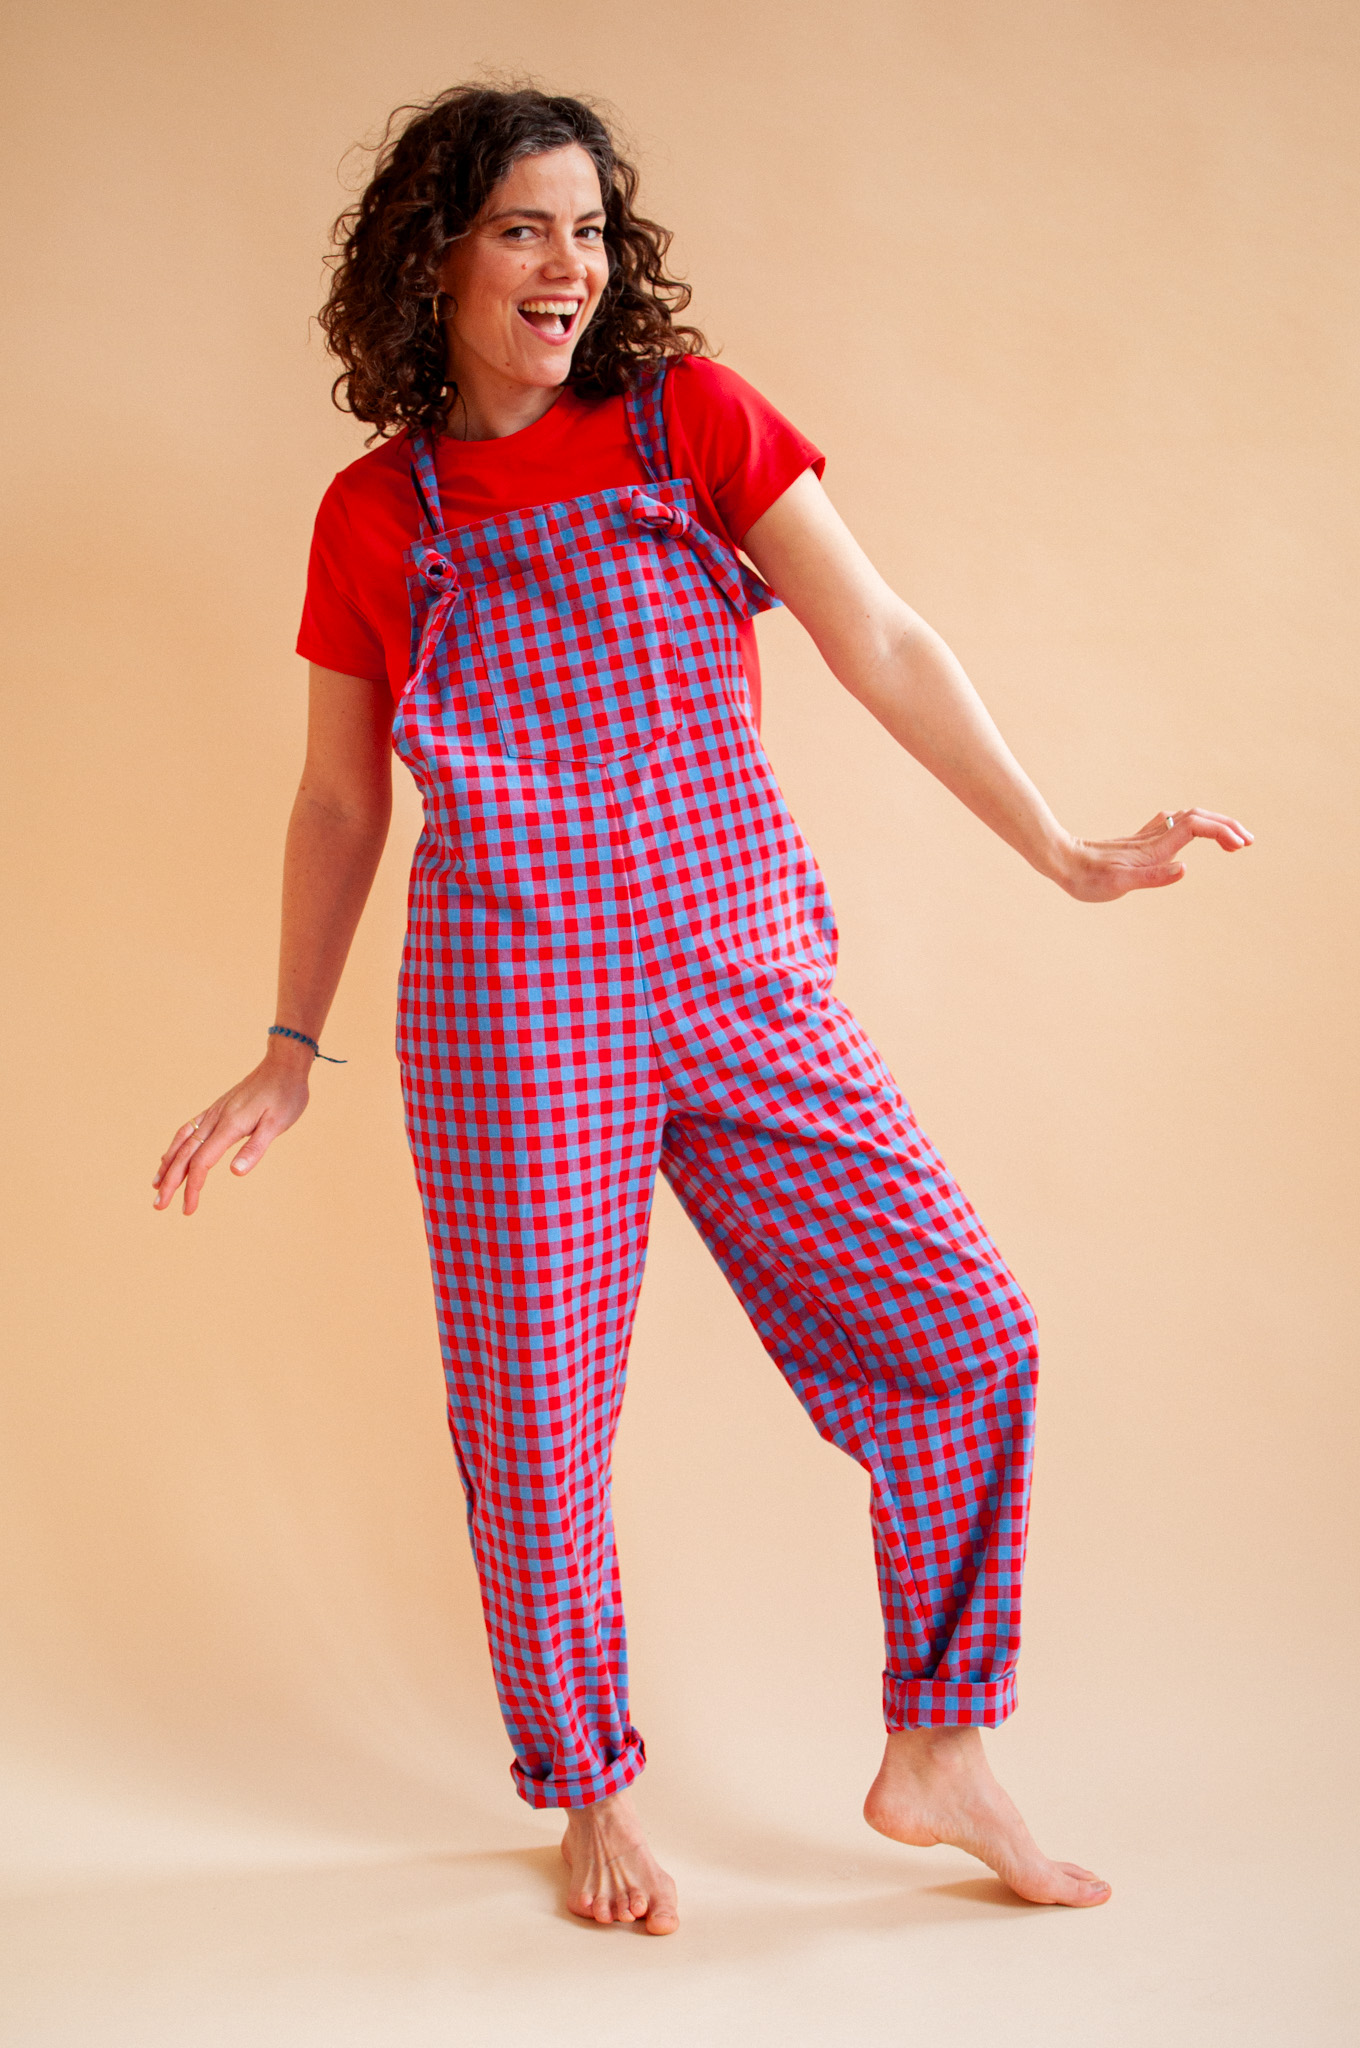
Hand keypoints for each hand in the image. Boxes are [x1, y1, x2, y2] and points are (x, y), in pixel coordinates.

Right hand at [152, 1043, 312, 1215]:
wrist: (283, 1065)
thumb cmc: (284, 1095)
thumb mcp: (277, 1124)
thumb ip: (255, 1147)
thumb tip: (235, 1172)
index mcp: (229, 1126)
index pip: (202, 1163)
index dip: (193, 1188)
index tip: (188, 1209)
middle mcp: (215, 1119)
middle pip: (185, 1155)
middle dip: (170, 1182)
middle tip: (158, 1206)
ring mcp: (214, 1113)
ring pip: (182, 1141)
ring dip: (167, 1165)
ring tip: (156, 1184)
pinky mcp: (217, 1109)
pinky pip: (188, 1129)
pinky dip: (175, 1146)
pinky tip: (171, 1155)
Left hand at [1056, 808, 1253, 902]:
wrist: (1061, 862)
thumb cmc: (1087, 879)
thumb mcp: (1119, 884)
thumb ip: (1153, 877)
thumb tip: (1186, 869)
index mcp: (1155, 849)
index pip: (1197, 827)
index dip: (1222, 832)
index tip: (1240, 846)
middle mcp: (1154, 840)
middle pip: (1198, 819)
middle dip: (1227, 826)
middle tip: (1248, 841)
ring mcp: (1146, 839)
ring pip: (1187, 820)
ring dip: (1213, 825)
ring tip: (1231, 840)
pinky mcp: (1137, 843)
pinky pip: (1171, 826)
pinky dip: (1192, 825)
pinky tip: (1190, 831)